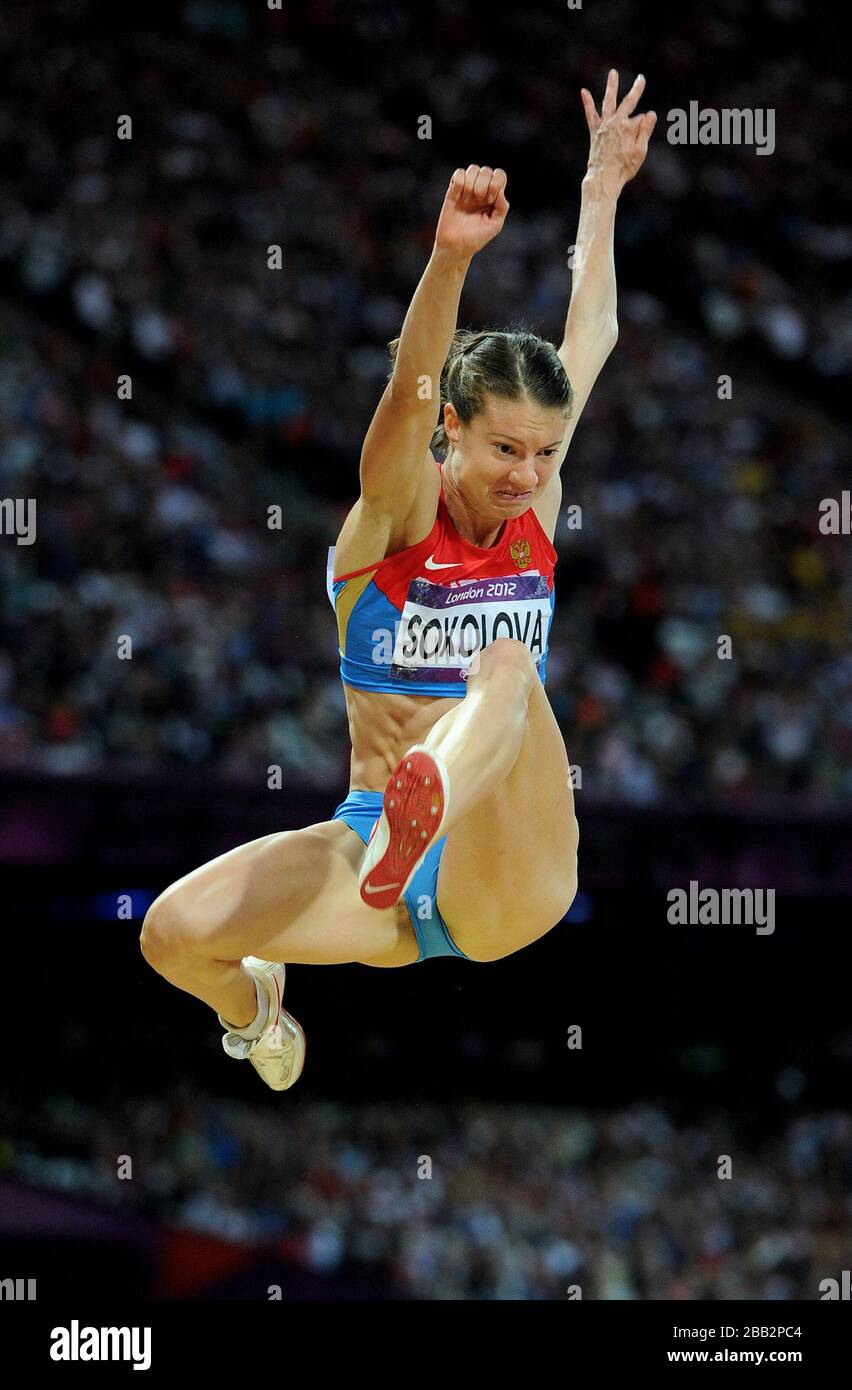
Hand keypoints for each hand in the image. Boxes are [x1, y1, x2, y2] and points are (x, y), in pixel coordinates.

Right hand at [434, 165, 509, 257]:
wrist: (455, 246)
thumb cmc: (476, 238)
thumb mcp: (495, 225)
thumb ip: (502, 207)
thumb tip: (500, 190)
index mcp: (493, 196)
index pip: (499, 175)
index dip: (496, 183)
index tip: (490, 200)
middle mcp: (481, 190)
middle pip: (486, 170)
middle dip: (484, 185)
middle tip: (480, 200)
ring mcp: (467, 189)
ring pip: (473, 169)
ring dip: (472, 183)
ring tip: (468, 199)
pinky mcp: (453, 190)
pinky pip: (458, 173)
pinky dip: (459, 183)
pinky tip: (457, 197)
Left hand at [581, 71, 656, 197]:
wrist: (603, 179)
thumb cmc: (623, 168)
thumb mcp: (640, 152)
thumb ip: (645, 131)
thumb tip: (650, 113)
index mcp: (629, 128)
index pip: (642, 119)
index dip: (644, 128)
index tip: (641, 137)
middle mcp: (616, 123)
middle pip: (628, 102)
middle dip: (636, 90)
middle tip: (641, 79)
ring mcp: (604, 126)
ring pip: (609, 102)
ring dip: (611, 87)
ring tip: (613, 74)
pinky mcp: (595, 131)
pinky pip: (591, 115)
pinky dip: (588, 103)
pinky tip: (583, 91)